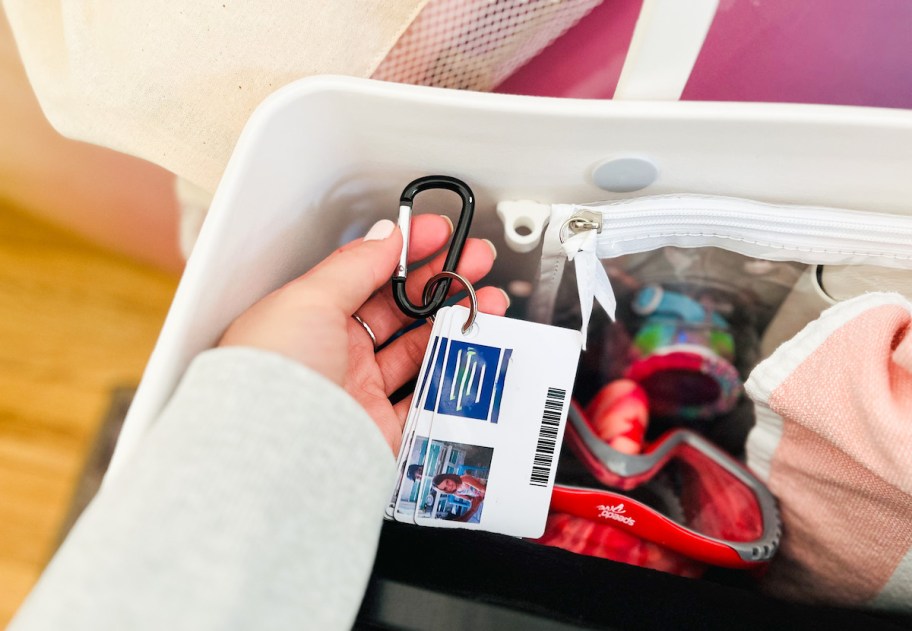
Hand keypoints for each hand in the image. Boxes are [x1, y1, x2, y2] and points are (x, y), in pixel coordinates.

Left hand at [219, 216, 508, 451]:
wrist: (274, 452)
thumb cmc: (271, 375)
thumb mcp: (310, 299)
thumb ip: (355, 265)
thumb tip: (386, 236)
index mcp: (313, 317)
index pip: (369, 273)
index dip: (407, 251)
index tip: (440, 234)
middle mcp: (337, 353)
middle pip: (401, 309)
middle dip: (442, 282)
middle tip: (474, 263)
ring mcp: (361, 391)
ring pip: (420, 349)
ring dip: (455, 323)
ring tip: (485, 304)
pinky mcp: (381, 428)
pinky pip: (426, 397)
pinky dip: (451, 375)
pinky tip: (468, 352)